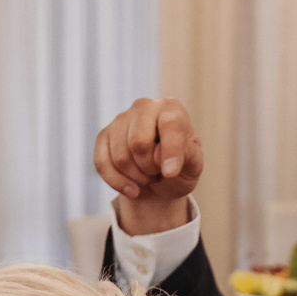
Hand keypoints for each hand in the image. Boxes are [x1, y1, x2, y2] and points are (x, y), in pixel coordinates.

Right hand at [93, 97, 202, 234]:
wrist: (162, 176)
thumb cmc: (181, 166)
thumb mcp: (194, 165)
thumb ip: (187, 158)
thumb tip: (165, 164)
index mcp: (171, 108)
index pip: (170, 126)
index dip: (170, 152)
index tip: (171, 173)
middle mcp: (144, 107)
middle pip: (138, 143)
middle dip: (150, 168)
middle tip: (159, 172)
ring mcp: (121, 120)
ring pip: (120, 158)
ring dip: (137, 178)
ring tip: (148, 175)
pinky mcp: (103, 136)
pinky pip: (102, 164)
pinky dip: (118, 183)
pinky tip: (133, 188)